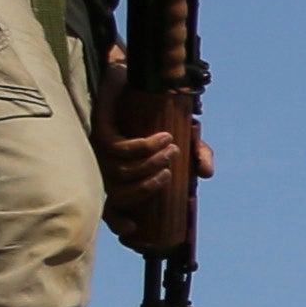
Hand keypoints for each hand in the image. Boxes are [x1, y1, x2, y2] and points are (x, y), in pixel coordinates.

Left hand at [102, 103, 206, 254]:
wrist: (136, 78)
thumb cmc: (156, 113)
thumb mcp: (183, 138)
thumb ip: (197, 156)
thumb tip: (206, 175)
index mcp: (117, 176)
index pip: (109, 208)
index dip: (117, 222)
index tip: (133, 229)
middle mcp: (104, 167)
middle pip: (119, 193)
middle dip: (148, 186)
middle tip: (170, 171)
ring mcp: (99, 150)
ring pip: (121, 171)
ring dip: (151, 164)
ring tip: (172, 149)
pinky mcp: (100, 129)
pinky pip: (121, 147)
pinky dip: (145, 147)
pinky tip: (163, 138)